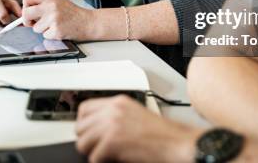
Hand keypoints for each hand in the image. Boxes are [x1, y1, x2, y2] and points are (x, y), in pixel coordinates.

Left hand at [21, 0, 92, 40]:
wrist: (88, 22)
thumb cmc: (73, 13)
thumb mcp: (59, 1)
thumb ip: (44, 3)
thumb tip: (26, 11)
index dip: (25, 4)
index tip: (30, 10)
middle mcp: (51, 6)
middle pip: (26, 13)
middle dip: (26, 20)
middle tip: (31, 23)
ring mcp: (53, 18)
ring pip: (35, 28)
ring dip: (42, 29)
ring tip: (54, 25)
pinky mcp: (56, 30)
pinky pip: (45, 35)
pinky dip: (50, 35)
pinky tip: (60, 30)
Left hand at [76, 95, 202, 162]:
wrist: (176, 143)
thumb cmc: (163, 135)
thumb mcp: (136, 115)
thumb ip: (116, 116)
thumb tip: (97, 128)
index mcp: (119, 102)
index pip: (85, 108)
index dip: (84, 123)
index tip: (88, 132)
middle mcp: (113, 110)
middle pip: (80, 126)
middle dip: (88, 139)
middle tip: (99, 148)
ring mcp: (111, 125)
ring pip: (83, 143)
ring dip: (93, 152)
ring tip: (107, 155)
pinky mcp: (111, 142)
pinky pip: (93, 157)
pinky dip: (101, 162)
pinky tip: (114, 160)